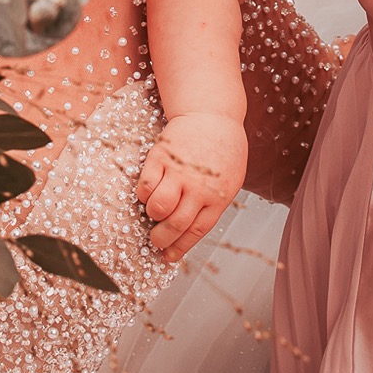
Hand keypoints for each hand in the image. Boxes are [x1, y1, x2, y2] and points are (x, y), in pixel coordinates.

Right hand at [137, 113, 247, 261]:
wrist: (213, 116)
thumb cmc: (223, 151)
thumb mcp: (229, 182)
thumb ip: (212, 205)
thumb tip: (189, 231)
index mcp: (218, 197)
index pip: (195, 231)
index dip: (179, 248)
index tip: (169, 256)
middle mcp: (198, 187)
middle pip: (175, 224)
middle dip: (161, 239)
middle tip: (156, 240)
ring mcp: (178, 171)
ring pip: (158, 207)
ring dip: (152, 215)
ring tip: (154, 213)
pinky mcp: (161, 157)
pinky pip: (145, 186)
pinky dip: (143, 195)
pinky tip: (149, 193)